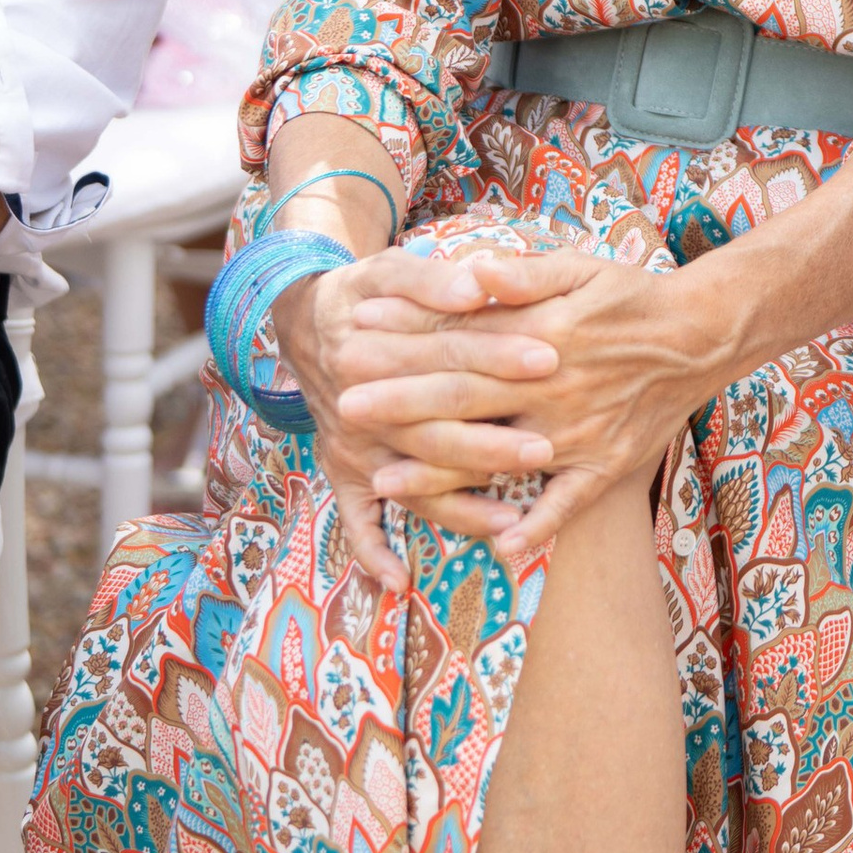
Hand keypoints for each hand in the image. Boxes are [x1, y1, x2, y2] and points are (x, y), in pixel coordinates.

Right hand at [277, 245, 564, 589]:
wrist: (302, 322)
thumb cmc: (363, 294)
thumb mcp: (388, 269)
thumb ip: (431, 278)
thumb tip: (475, 286)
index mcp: (374, 350)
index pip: (448, 354)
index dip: (499, 354)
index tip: (549, 359)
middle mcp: (360, 407)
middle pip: (434, 429)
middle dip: (491, 441)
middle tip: (545, 449)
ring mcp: (352, 447)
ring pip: (410, 484)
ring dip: (458, 506)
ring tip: (512, 522)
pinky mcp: (341, 472)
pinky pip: (353, 522)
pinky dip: (372, 553)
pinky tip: (399, 583)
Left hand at [335, 247, 719, 557]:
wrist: (702, 336)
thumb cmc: (631, 298)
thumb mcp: (580, 267)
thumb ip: (523, 274)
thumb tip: (472, 269)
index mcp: (545, 335)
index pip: (462, 341)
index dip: (407, 343)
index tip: (358, 342)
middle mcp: (556, 387)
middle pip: (465, 399)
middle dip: (401, 403)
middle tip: (347, 406)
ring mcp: (579, 433)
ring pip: (499, 458)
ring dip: (441, 472)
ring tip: (386, 480)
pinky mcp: (605, 466)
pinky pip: (565, 505)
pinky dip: (533, 529)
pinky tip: (495, 548)